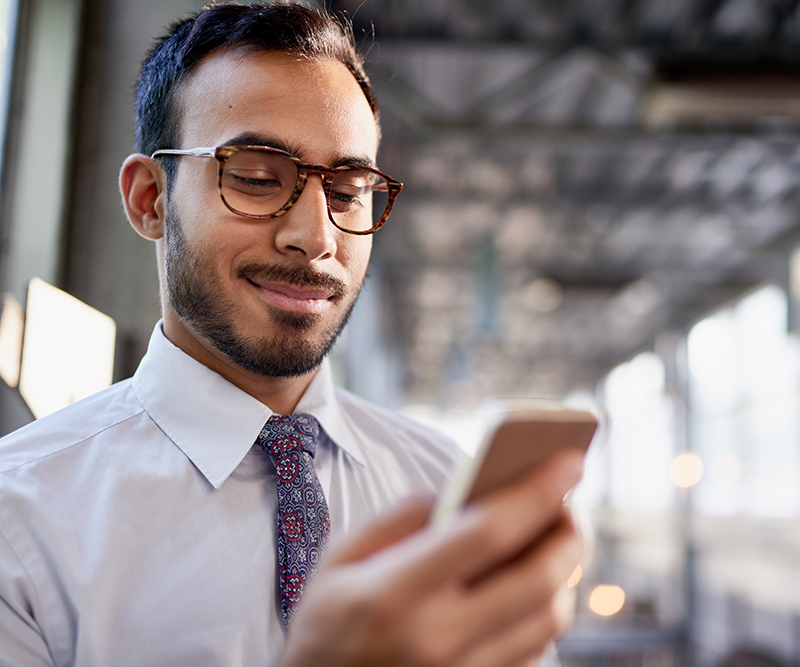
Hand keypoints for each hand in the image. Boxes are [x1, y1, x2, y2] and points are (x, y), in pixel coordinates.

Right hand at [279, 451, 583, 666]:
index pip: (487, 532)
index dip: (536, 491)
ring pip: (548, 621)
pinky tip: (534, 585)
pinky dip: (546, 611)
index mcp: (396, 592)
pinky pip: (535, 652)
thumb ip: (393, 519)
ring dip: (565, 573)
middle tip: (571, 503)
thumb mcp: (336, 560)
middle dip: (569, 532)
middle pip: (537, 579)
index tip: (568, 462)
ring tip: (556, 540)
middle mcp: (437, 639)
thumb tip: (451, 494)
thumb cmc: (326, 624)